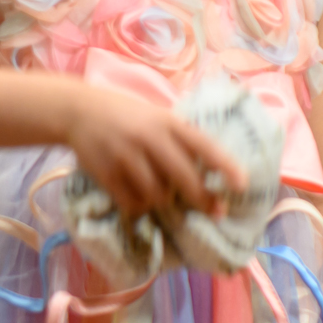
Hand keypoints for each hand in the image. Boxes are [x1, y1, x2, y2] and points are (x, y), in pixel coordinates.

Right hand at [62, 84, 246, 221]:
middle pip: (184, 178)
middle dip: (203, 199)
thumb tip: (212, 171)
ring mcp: (127, 156)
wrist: (78, 111)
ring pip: (158, 195)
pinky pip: (133, 202)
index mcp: (168, 122)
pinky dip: (140, 206)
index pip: (203, 145)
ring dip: (166, 202)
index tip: (243, 185)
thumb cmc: (128, 116)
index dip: (225, 166)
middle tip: (216, 212)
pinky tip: (140, 200)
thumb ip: (181, 138)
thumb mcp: (158, 117)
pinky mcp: (107, 173)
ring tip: (165, 197)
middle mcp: (149, 138)